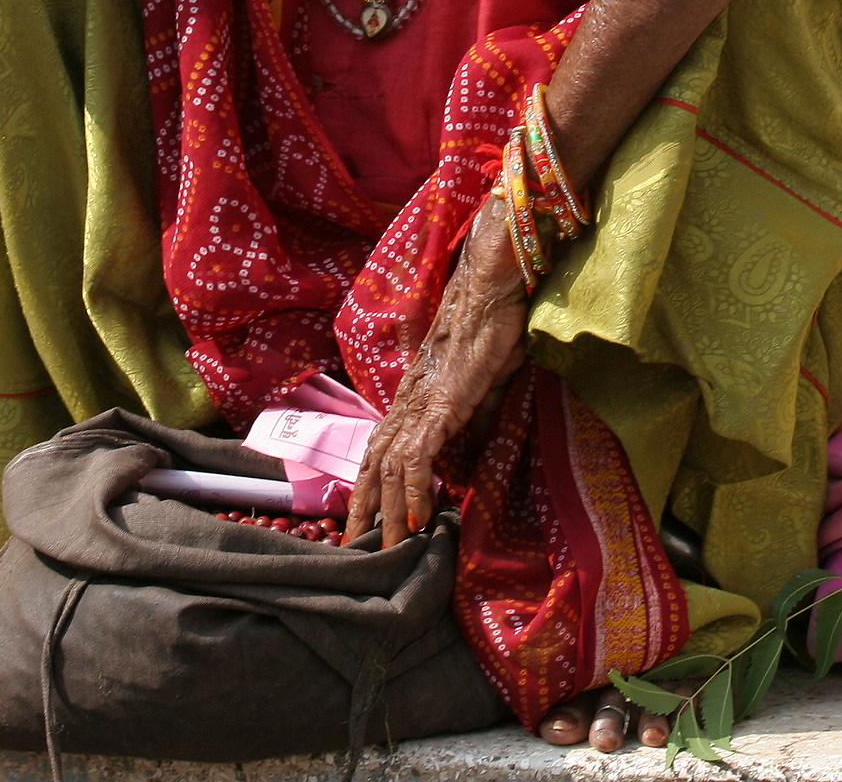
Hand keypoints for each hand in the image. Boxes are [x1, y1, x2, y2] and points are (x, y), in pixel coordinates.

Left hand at [345, 200, 528, 546]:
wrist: (489, 290)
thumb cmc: (487, 331)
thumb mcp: (480, 388)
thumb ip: (470, 422)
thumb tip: (468, 457)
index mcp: (411, 402)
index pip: (378, 453)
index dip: (368, 490)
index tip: (365, 525)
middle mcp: (405, 405)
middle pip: (370, 466)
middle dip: (361, 512)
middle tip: (352, 552)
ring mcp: (419, 405)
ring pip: (386, 467)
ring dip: (384, 511)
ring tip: (385, 550)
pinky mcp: (438, 405)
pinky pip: (417, 455)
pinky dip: (414, 489)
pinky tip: (417, 517)